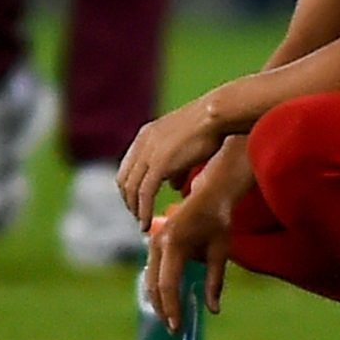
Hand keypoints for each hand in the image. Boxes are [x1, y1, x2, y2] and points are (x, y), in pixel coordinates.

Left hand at [117, 97, 225, 229]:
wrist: (215, 115)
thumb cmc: (209, 128)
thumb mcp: (185, 146)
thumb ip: (176, 167)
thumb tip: (173, 186)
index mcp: (146, 135)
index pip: (127, 167)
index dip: (130, 188)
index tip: (137, 203)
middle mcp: (142, 144)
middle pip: (124, 180)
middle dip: (129, 201)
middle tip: (138, 216)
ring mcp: (149, 153)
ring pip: (132, 189)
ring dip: (134, 209)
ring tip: (142, 224)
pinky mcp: (159, 163)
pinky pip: (145, 193)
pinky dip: (143, 211)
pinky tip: (146, 223)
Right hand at [144, 142, 250, 329]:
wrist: (209, 194)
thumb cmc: (218, 221)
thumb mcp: (220, 251)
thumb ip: (215, 282)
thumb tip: (213, 310)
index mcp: (174, 244)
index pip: (168, 284)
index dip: (172, 308)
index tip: (178, 327)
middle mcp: (159, 242)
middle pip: (154, 285)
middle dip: (163, 309)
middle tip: (174, 330)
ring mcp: (154, 241)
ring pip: (150, 279)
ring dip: (158, 300)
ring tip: (171, 320)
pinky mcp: (155, 241)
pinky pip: (153, 270)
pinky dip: (158, 288)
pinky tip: (168, 302)